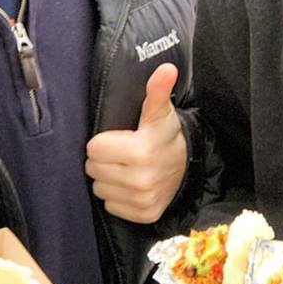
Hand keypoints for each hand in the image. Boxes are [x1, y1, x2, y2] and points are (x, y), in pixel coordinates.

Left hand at [85, 63, 186, 222]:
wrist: (189, 165)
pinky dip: (118, 196)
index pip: (93, 148)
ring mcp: (142, 199)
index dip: (104, 141)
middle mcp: (140, 179)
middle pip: (93, 169)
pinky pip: (111, 206)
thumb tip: (166, 69)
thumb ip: (157, 90)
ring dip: (109, 178)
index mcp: (140, 151)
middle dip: (104, 159)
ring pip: (99, 188)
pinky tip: (131, 184)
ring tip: (126, 168)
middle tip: (123, 153)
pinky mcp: (144, 214)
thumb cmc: (167, 135)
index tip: (121, 138)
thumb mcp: (160, 111)